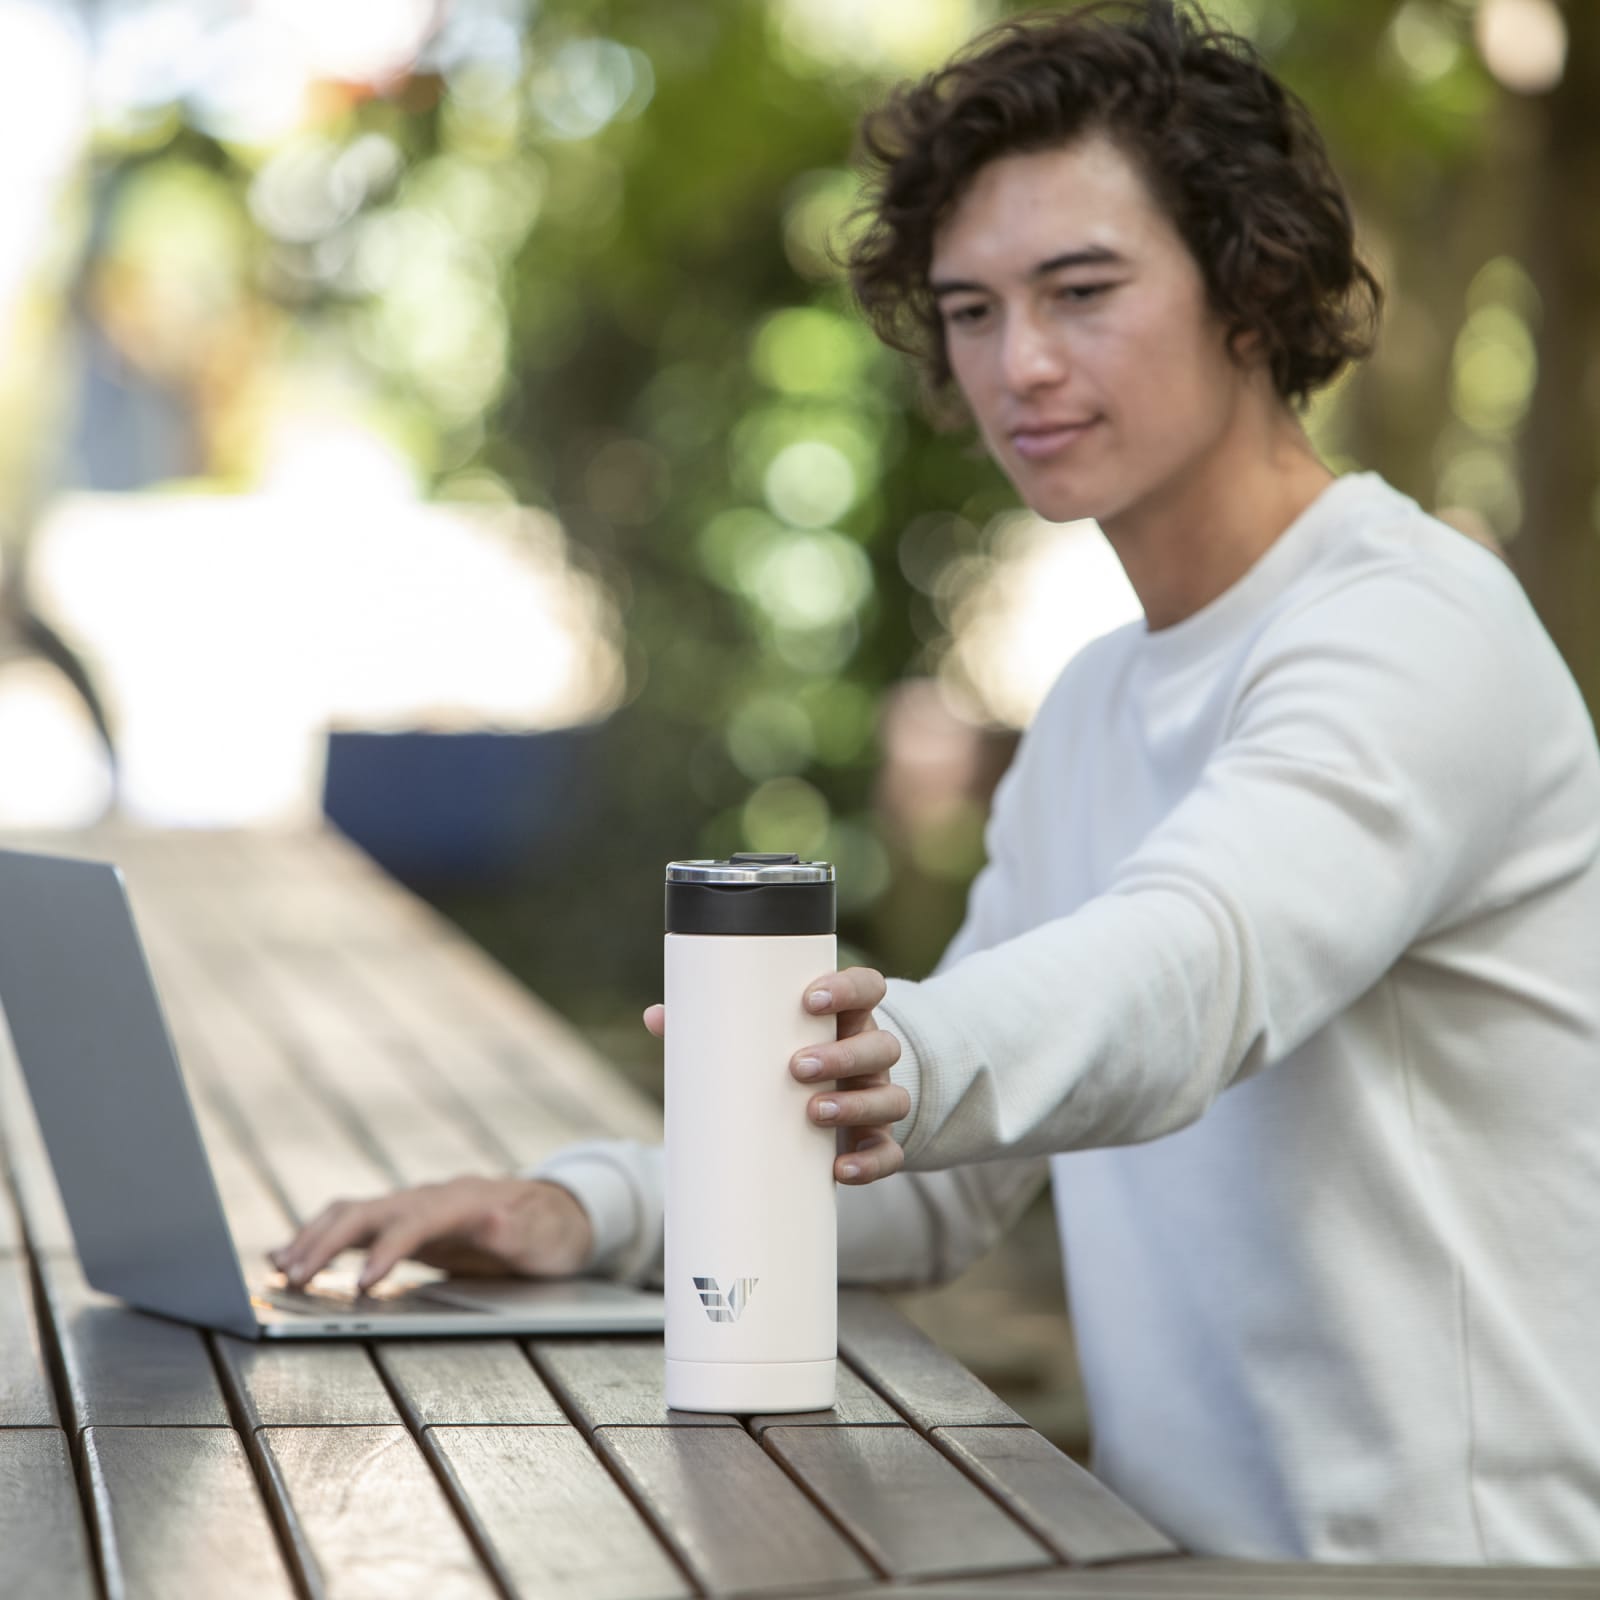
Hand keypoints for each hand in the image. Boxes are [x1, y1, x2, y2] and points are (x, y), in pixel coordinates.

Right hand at [267, 1176, 593, 1292]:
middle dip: (329, 1242)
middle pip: (369, 1211)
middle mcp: (429, 1198)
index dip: (388, 1249)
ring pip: (351, 1214)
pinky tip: (286, 1259)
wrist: (551, 1213)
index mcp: (462, 1201)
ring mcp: (411, 1208)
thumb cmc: (545, 1230)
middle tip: (294, 1280)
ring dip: (314, 1239)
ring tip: (279, 1271)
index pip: (416, 1221)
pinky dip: (316, 1239)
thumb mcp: (542, 1234)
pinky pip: (351, 1226)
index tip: (363, 1283)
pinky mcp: (401, 1223)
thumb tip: (500, 1219)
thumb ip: (519, 1228)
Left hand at [643, 965, 907, 1186]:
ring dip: (856, 1105)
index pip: (867, 988)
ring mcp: (877, 1097)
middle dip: (841, 1055)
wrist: (824, 1110)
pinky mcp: (878, 1141)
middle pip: (881, 1044)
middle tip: (796, 1067)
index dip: (847, 988)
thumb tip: (656, 1017)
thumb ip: (713, 1026)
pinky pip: (890, 1154)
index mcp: (846, 1018)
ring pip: (891, 1097)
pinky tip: (839, 1170)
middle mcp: (870, 1055)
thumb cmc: (782, 1059)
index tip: (809, 998)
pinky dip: (870, 1163)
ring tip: (812, 1113)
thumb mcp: (758, 1038)